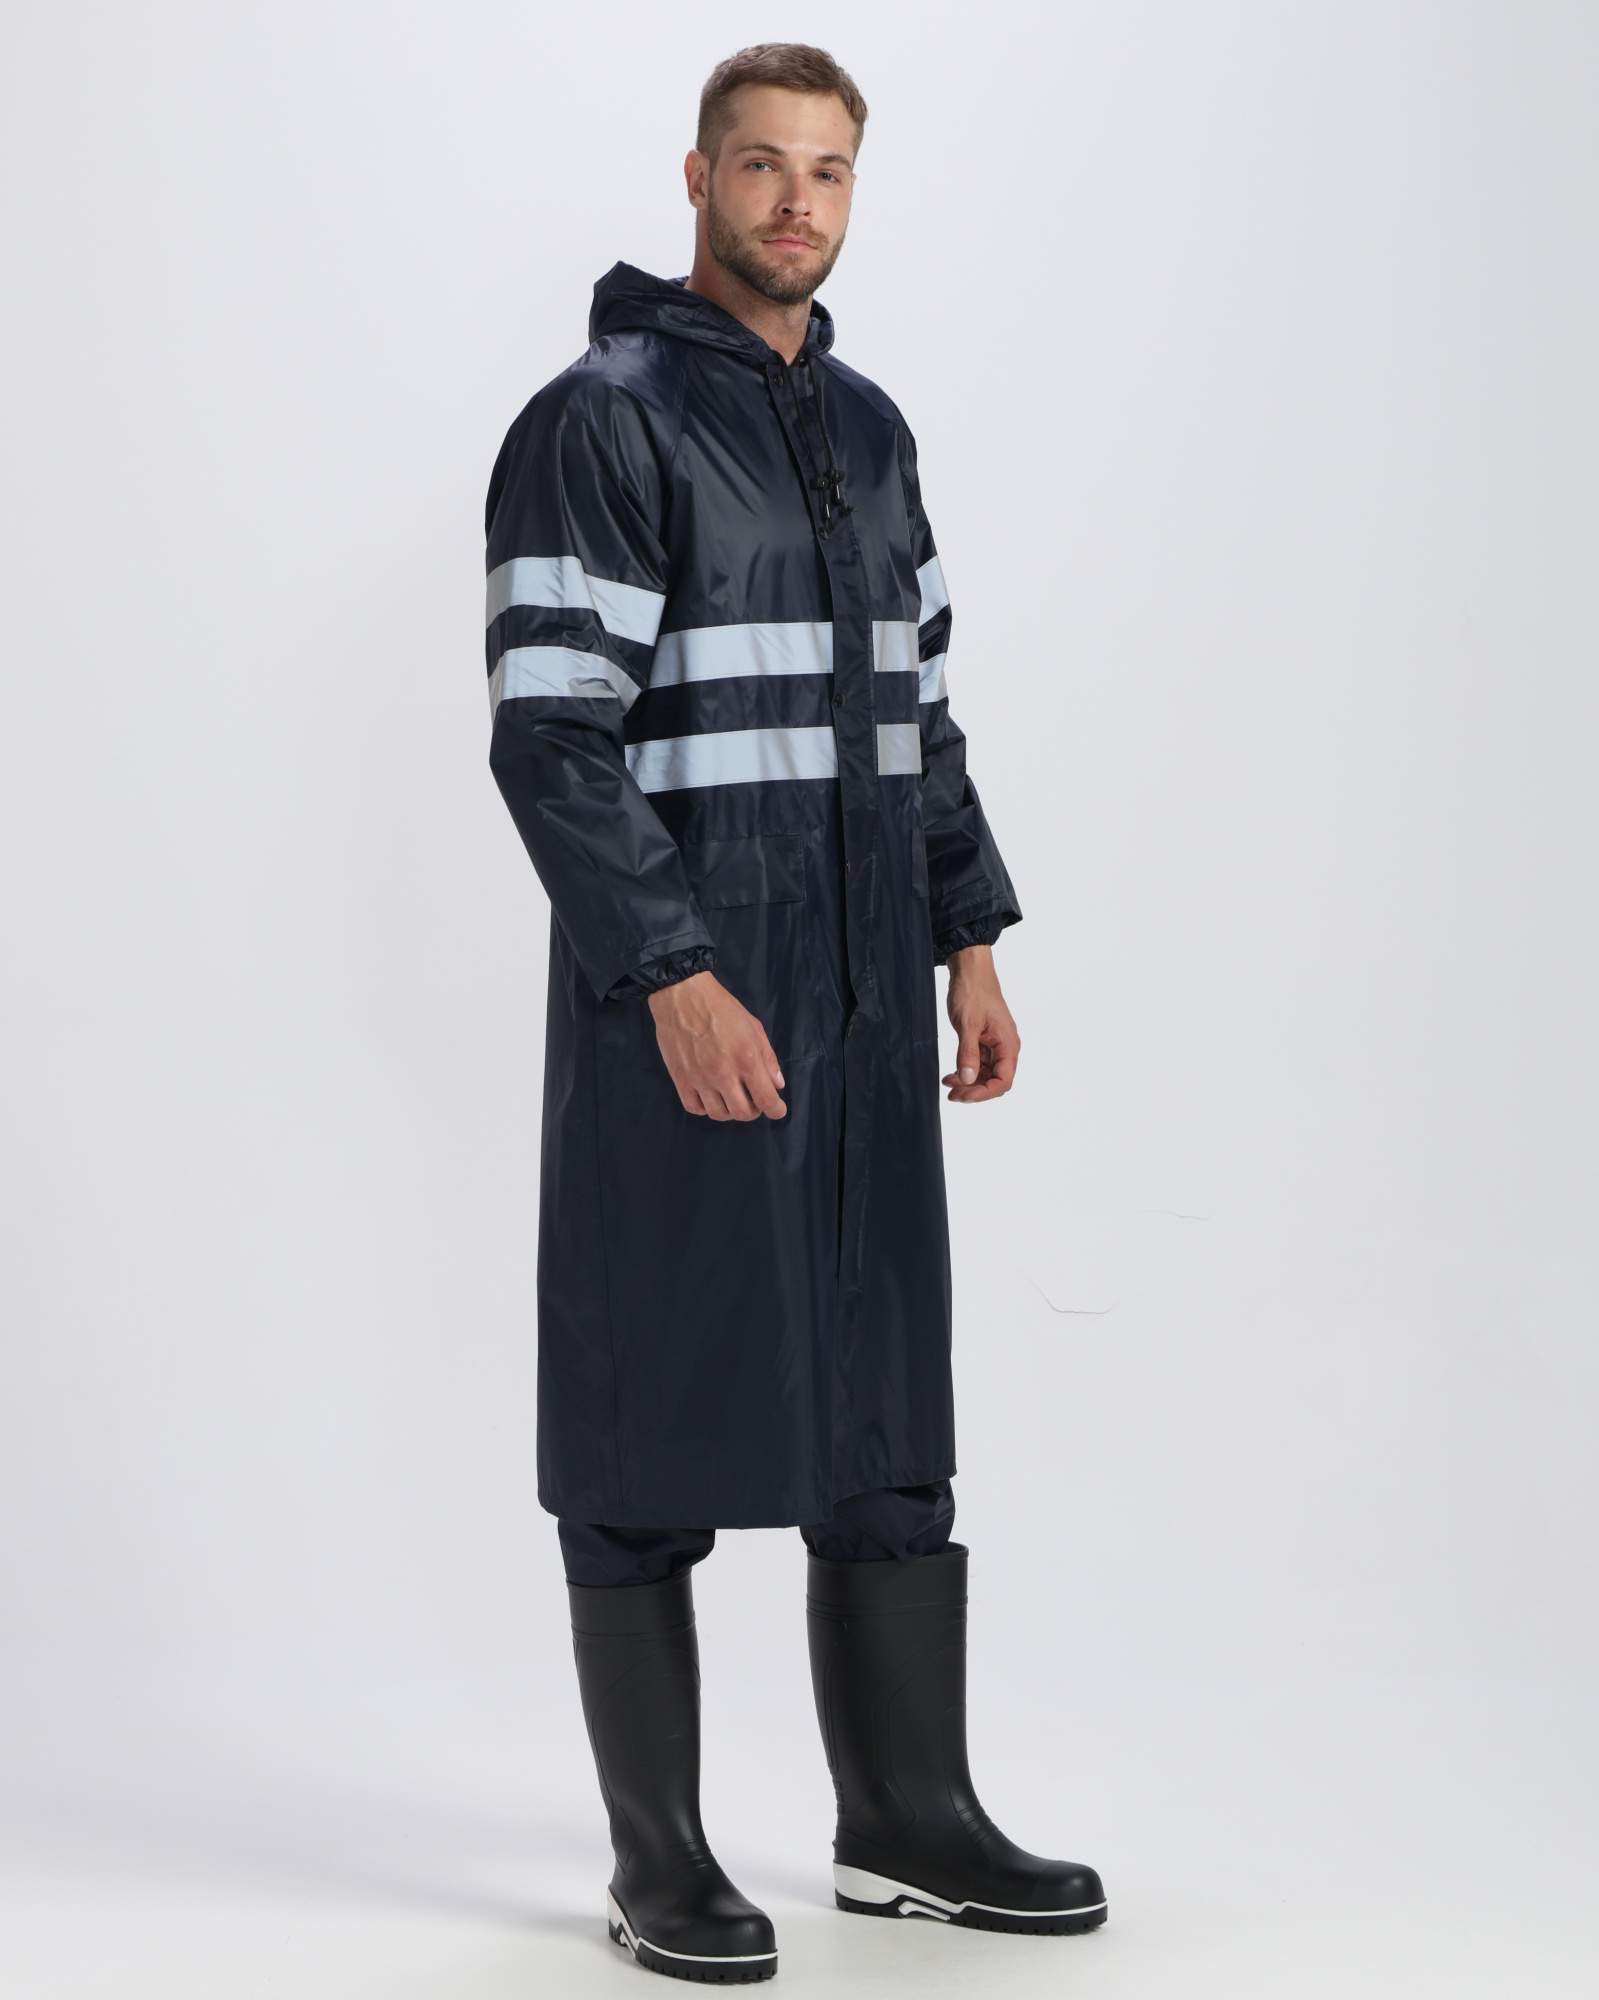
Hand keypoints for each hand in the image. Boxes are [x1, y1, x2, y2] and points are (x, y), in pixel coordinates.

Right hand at [649, 971, 787, 1121]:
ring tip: (731, 1098)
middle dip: (754, 1111)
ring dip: (730, 1111)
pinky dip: (705, 1108)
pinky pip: (694, 1108)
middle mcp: (724, 1073)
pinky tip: (710, 1097)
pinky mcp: (680, 1078)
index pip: (766, 1099)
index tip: (777, 1110)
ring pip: (719, 1114)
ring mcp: (700, 1078)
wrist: (683, 996)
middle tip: (753, 1101)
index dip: (776, 1110)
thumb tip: (777, 1084)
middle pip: (743, 1113)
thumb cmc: (721, 1008)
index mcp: (746, 1058)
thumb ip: (768, 1058)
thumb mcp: (754, 1027)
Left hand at [942, 945, 1019, 1102]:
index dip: (985, 1093)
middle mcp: (1005, 1047)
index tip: (965, 1096)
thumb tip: (968, 1079)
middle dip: (975, 1090)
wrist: (970, 971)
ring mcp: (995, 1045)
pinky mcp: (985, 1041)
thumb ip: (968, 1054)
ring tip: (949, 1084)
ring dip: (969, 1082)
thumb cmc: (973, 992)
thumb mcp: (968, 1024)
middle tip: (952, 1095)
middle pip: (995, 1081)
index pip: (1003, 1081)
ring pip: (986, 1074)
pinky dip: (966, 1071)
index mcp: (1008, 1044)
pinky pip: (979, 1064)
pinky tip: (952, 1074)